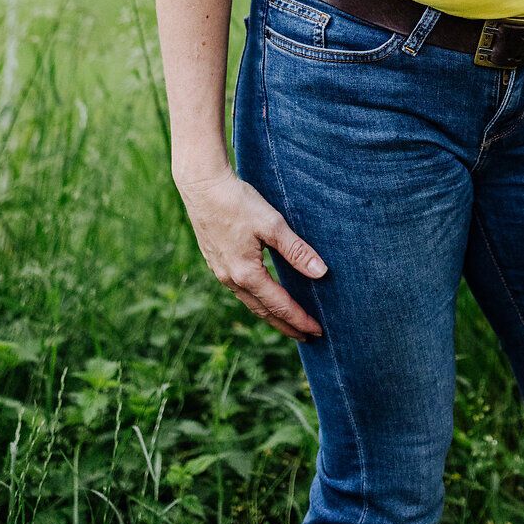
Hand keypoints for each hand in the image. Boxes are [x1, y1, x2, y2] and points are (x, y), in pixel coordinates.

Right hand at [176, 167, 327, 340]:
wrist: (202, 187)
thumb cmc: (238, 202)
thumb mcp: (272, 225)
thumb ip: (297, 250)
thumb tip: (321, 273)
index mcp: (247, 274)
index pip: (280, 306)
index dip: (300, 320)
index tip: (317, 332)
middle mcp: (232, 279)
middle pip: (263, 312)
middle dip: (286, 325)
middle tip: (307, 336)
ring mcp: (221, 272)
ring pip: (250, 302)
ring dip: (271, 314)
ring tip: (287, 320)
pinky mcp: (216, 261)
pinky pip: (240, 290)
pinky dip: (257, 299)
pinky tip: (263, 293)